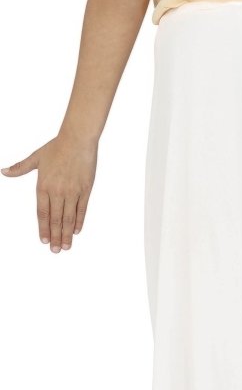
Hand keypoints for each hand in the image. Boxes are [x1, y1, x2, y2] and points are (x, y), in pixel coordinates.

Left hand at [1, 134, 97, 251]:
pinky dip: (79, 221)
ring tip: (66, 246)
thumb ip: (20, 168)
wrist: (77, 139)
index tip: (44, 240)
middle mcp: (57, 192)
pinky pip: (82, 209)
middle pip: (55, 219)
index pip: (42, 213)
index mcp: (44, 186)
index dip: (43, 229)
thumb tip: (4, 171)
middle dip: (55, 237)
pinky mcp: (85, 190)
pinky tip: (77, 231)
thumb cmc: (57, 147)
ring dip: (66, 234)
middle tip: (56, 251)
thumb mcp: (36, 158)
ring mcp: (72, 192)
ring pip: (68, 218)